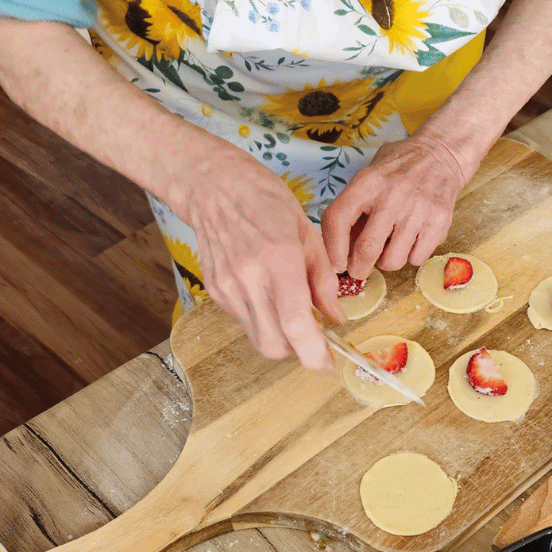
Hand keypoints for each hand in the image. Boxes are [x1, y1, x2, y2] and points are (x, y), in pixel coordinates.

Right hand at [177, 150, 343, 367]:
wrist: (215, 188)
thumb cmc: (267, 202)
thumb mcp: (308, 234)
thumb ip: (323, 281)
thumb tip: (336, 317)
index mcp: (279, 260)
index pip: (294, 323)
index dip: (312, 352)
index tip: (327, 363)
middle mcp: (249, 279)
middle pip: (273, 344)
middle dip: (297, 351)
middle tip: (314, 337)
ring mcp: (227, 287)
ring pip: (257, 337)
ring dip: (280, 337)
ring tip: (293, 311)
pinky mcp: (215, 290)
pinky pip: (244, 321)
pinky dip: (263, 320)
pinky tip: (269, 296)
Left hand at [321, 133, 471, 280]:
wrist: (441, 154)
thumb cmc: (399, 167)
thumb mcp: (369, 176)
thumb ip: (355, 207)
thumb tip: (341, 247)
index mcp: (367, 182)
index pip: (337, 219)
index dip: (333, 248)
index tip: (336, 264)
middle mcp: (391, 196)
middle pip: (367, 248)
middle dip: (359, 268)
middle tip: (360, 270)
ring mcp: (417, 210)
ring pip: (393, 260)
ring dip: (387, 262)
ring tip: (390, 247)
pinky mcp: (439, 221)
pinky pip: (417, 258)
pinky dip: (412, 256)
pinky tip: (412, 241)